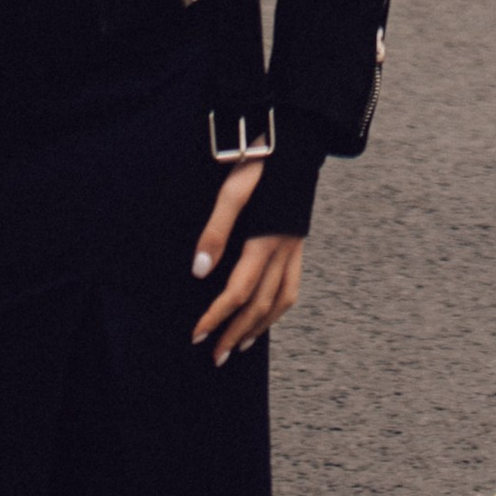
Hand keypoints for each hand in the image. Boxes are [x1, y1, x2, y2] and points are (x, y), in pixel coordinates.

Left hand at [190, 156, 304, 366]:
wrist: (298, 139)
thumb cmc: (261, 161)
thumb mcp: (232, 190)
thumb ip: (216, 232)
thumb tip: (200, 273)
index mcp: (265, 240)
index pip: (239, 292)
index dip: (217, 316)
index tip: (197, 335)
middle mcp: (284, 249)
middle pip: (260, 304)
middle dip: (236, 333)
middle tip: (215, 356)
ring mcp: (294, 247)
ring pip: (281, 300)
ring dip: (260, 327)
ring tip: (242, 345)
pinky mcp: (297, 241)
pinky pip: (292, 285)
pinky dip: (278, 307)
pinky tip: (267, 313)